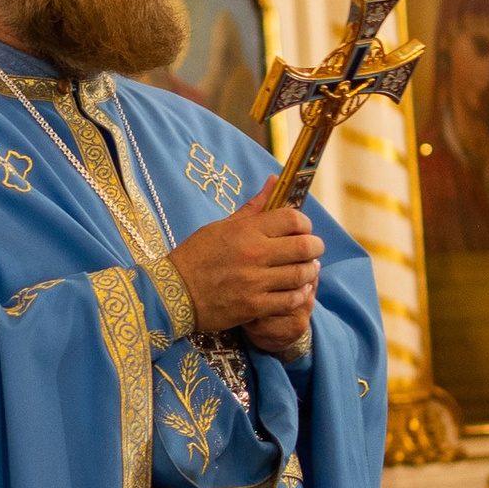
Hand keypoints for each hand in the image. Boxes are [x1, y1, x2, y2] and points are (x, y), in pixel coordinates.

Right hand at [171, 200, 321, 358]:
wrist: (172, 293)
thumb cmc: (196, 256)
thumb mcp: (221, 226)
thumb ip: (253, 207)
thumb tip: (275, 181)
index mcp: (246, 230)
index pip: (292, 219)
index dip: (305, 223)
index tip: (303, 229)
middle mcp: (254, 254)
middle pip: (304, 247)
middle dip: (315, 247)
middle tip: (314, 249)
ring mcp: (255, 282)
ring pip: (301, 274)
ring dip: (310, 271)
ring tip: (308, 269)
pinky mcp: (254, 307)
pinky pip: (291, 300)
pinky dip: (300, 294)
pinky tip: (298, 290)